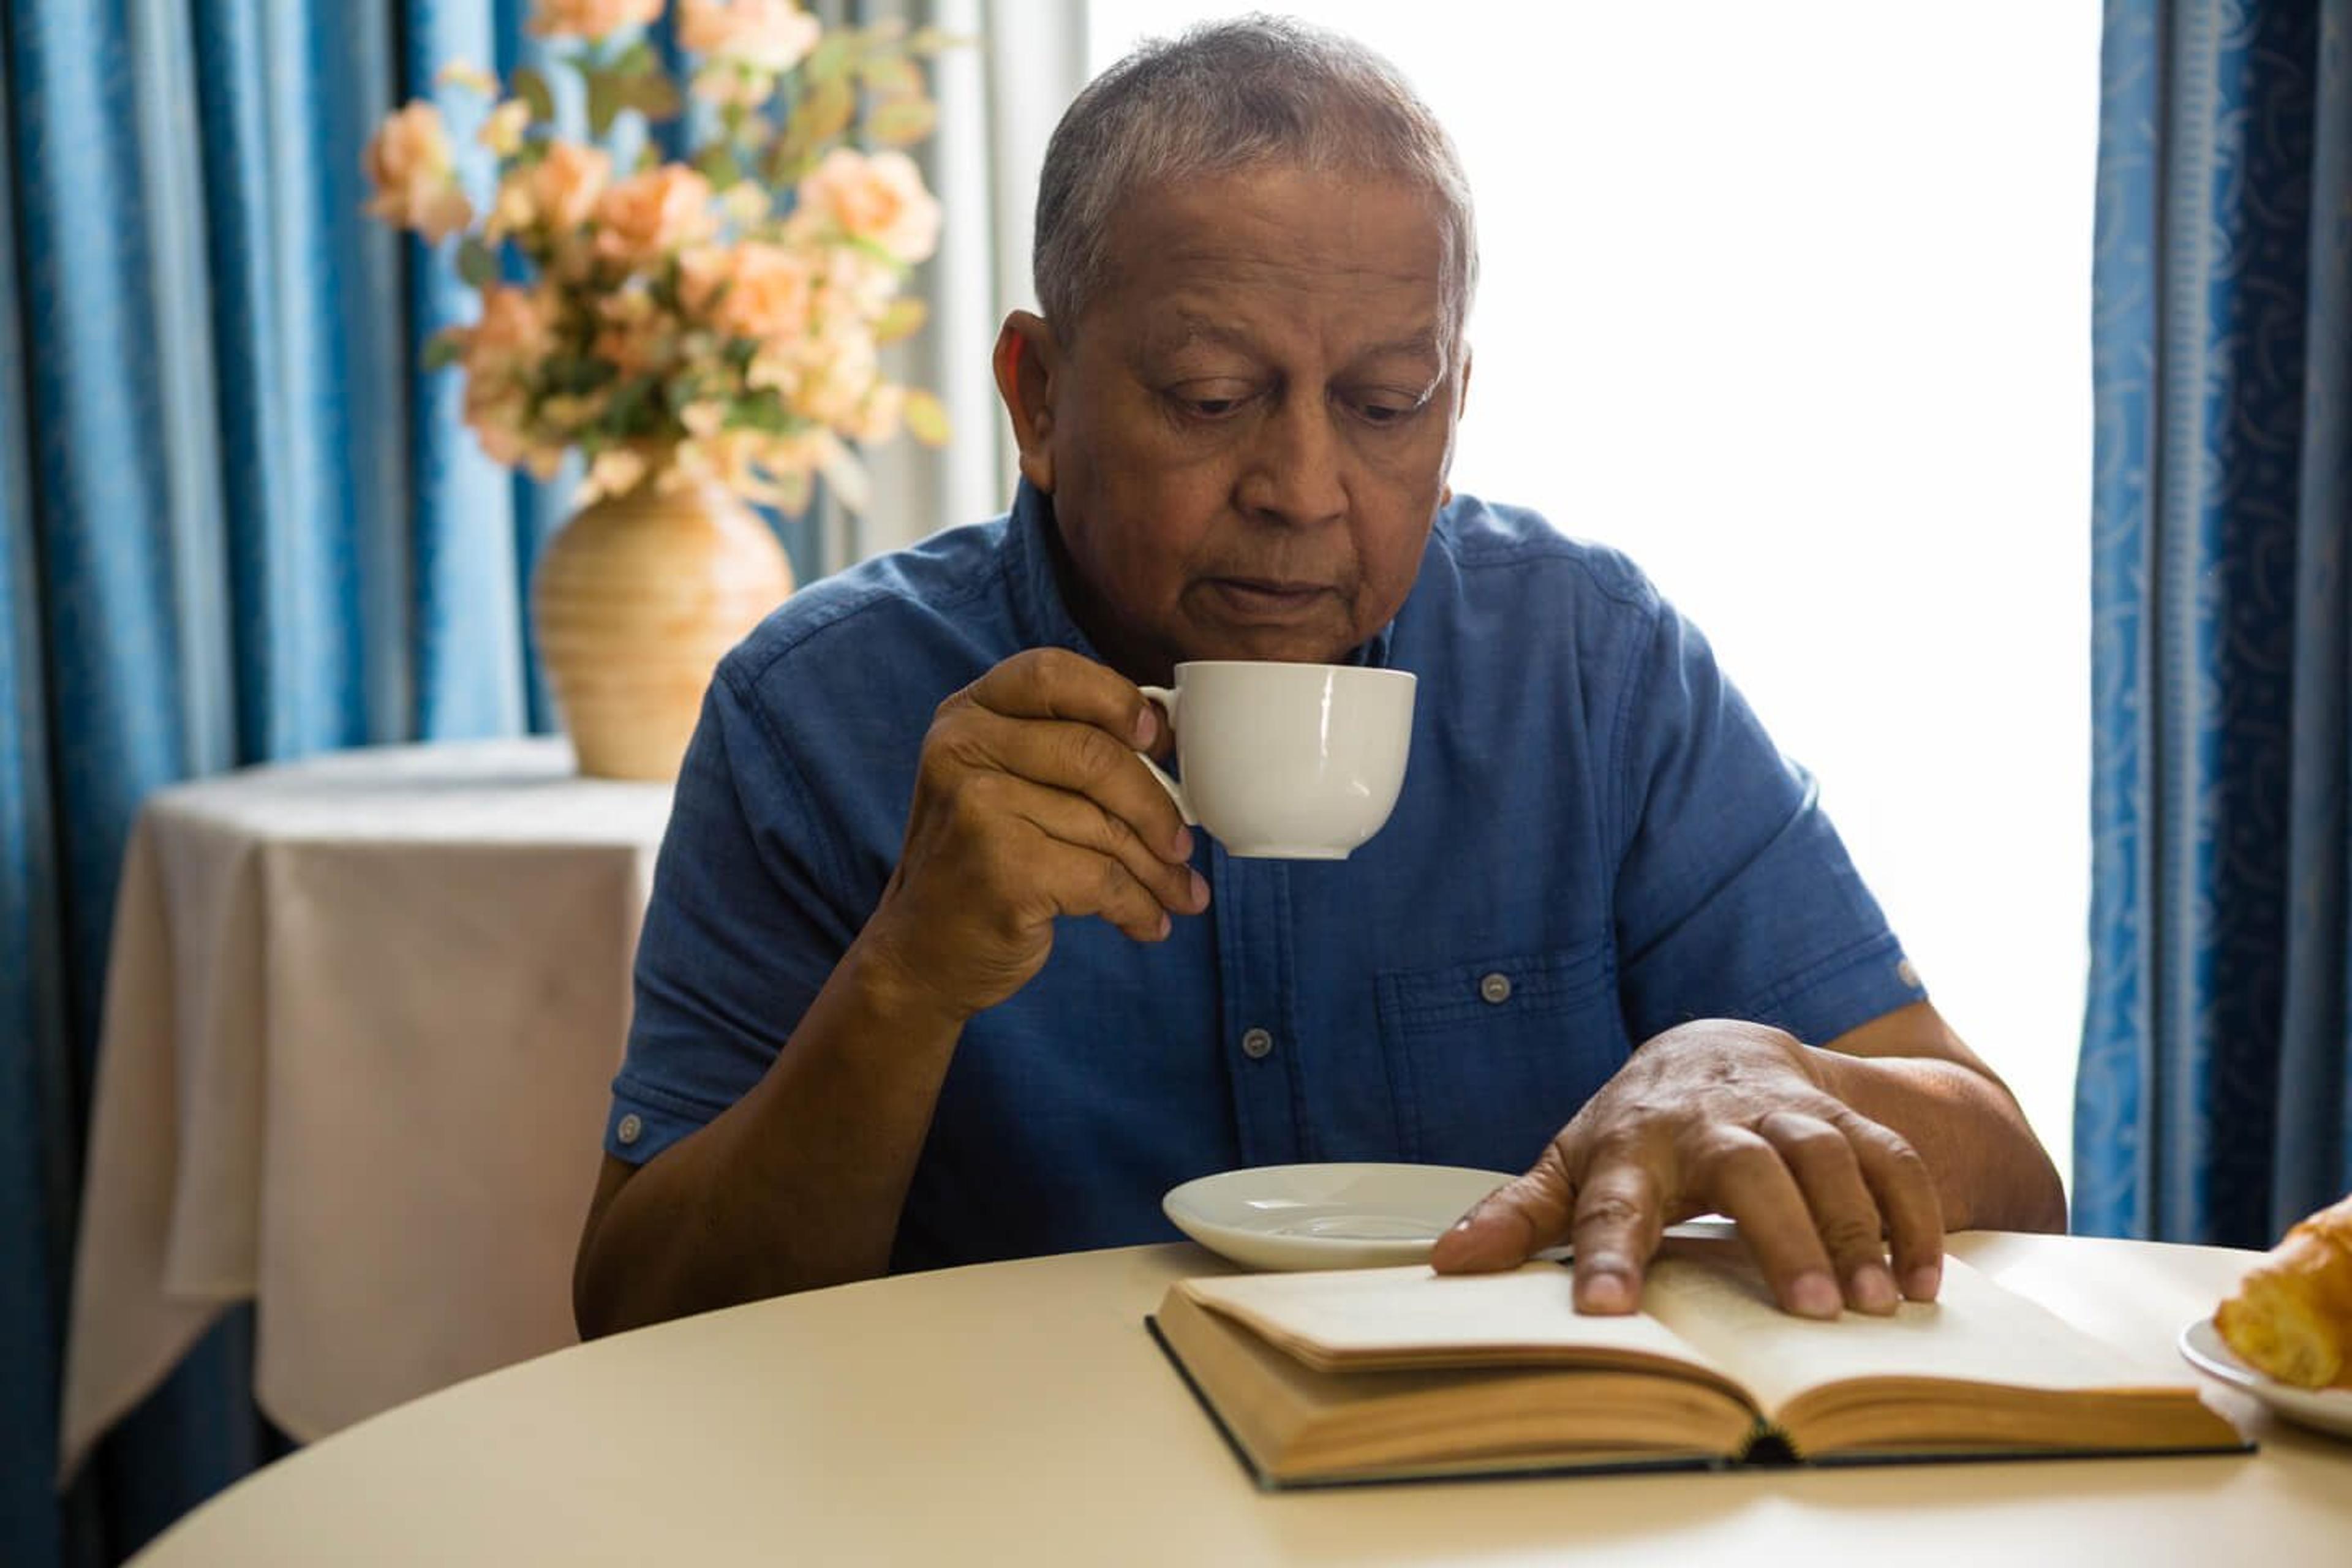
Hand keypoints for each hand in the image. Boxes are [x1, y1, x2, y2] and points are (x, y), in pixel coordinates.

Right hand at [856, 648, 1209, 1021]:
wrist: (921, 952)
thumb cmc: (982, 860)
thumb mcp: (1002, 782)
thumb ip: (1060, 746)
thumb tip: (1165, 734)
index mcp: (967, 715)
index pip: (1052, 673)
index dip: (1115, 699)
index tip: (1157, 738)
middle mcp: (963, 750)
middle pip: (1095, 755)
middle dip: (1156, 807)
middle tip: (1183, 844)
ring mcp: (978, 808)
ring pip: (1106, 827)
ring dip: (1158, 870)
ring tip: (1180, 892)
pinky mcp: (1003, 869)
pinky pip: (1103, 879)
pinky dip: (1139, 907)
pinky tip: (1148, 923)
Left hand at [1429, 1020, 1944, 1318]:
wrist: (1715, 1050)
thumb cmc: (1636, 1128)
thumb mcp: (1571, 1163)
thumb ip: (1519, 1217)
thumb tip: (1448, 1262)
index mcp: (1631, 1144)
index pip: (1611, 1202)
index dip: (1607, 1256)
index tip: (1607, 1313)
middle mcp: (1711, 1122)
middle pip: (1749, 1169)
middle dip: (1782, 1237)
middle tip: (1809, 1313)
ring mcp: (1784, 1114)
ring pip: (1829, 1159)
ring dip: (1859, 1229)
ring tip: (1877, 1305)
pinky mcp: (1844, 1118)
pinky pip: (1891, 1158)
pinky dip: (1916, 1214)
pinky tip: (1926, 1280)